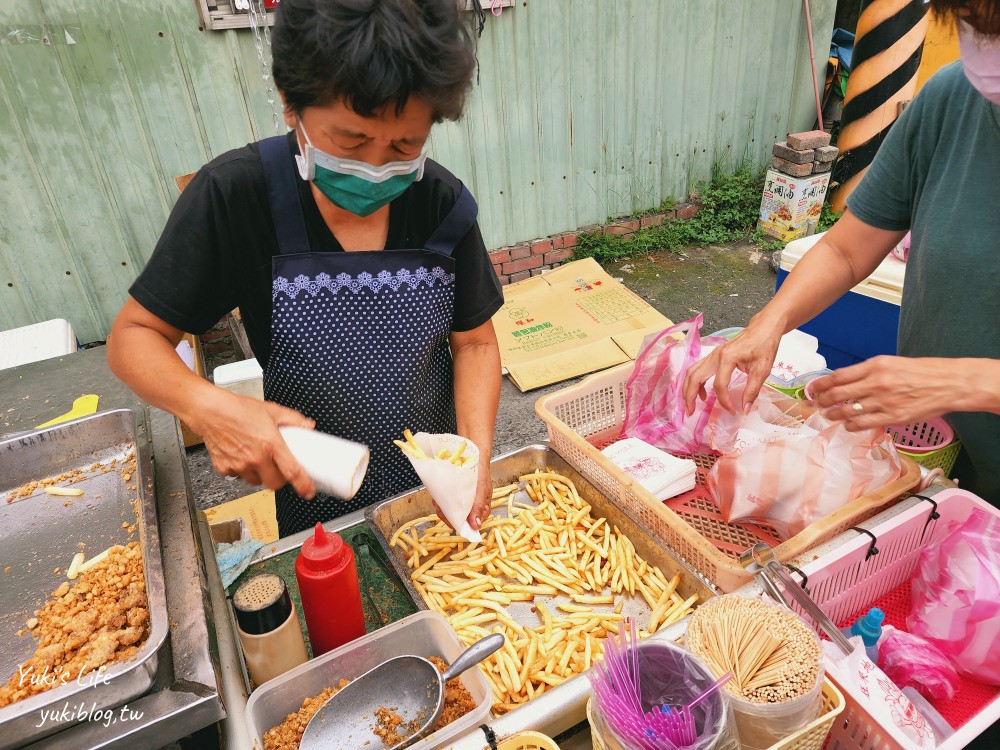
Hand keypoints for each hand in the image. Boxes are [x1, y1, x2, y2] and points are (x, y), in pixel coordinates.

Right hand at [191, 391, 316, 497]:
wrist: (209, 410)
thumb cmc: (238, 409)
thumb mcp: (271, 410)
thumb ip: (293, 419)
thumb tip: (308, 425)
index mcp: (271, 444)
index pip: (291, 471)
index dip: (303, 485)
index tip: (308, 491)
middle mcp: (256, 457)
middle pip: (274, 484)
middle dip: (278, 479)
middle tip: (277, 468)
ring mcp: (239, 464)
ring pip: (255, 482)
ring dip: (259, 474)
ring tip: (256, 458)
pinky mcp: (225, 468)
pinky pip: (238, 476)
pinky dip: (241, 470)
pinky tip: (240, 456)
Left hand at [430, 461, 492, 534]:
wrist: (472, 454)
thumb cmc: (480, 472)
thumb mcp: (482, 490)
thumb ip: (478, 508)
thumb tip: (476, 526)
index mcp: (481, 509)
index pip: (470, 525)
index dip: (460, 525)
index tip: (452, 518)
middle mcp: (471, 507)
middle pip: (457, 520)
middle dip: (448, 514)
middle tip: (442, 506)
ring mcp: (461, 501)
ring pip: (449, 512)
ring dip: (442, 507)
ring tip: (439, 499)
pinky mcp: (452, 495)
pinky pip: (444, 503)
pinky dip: (439, 500)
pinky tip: (439, 495)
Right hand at [683, 324, 782, 414]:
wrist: (763, 328)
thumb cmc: (764, 345)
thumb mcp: (762, 369)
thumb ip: (752, 390)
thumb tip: (744, 409)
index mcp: (727, 358)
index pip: (719, 386)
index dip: (724, 401)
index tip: (733, 411)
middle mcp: (715, 356)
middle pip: (694, 378)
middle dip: (689, 396)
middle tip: (690, 413)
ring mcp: (712, 355)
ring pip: (692, 373)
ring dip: (688, 389)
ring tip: (690, 405)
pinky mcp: (714, 356)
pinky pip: (698, 369)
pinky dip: (695, 382)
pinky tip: (702, 393)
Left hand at [808, 356, 955, 430]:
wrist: (949, 384)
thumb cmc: (921, 372)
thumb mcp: (890, 363)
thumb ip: (867, 372)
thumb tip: (844, 382)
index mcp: (875, 366)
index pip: (837, 376)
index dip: (820, 385)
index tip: (811, 389)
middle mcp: (876, 383)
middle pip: (837, 395)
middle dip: (822, 402)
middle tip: (817, 405)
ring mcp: (884, 402)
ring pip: (847, 412)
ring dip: (834, 415)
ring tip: (829, 416)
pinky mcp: (892, 417)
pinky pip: (863, 425)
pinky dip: (851, 426)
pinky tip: (848, 425)